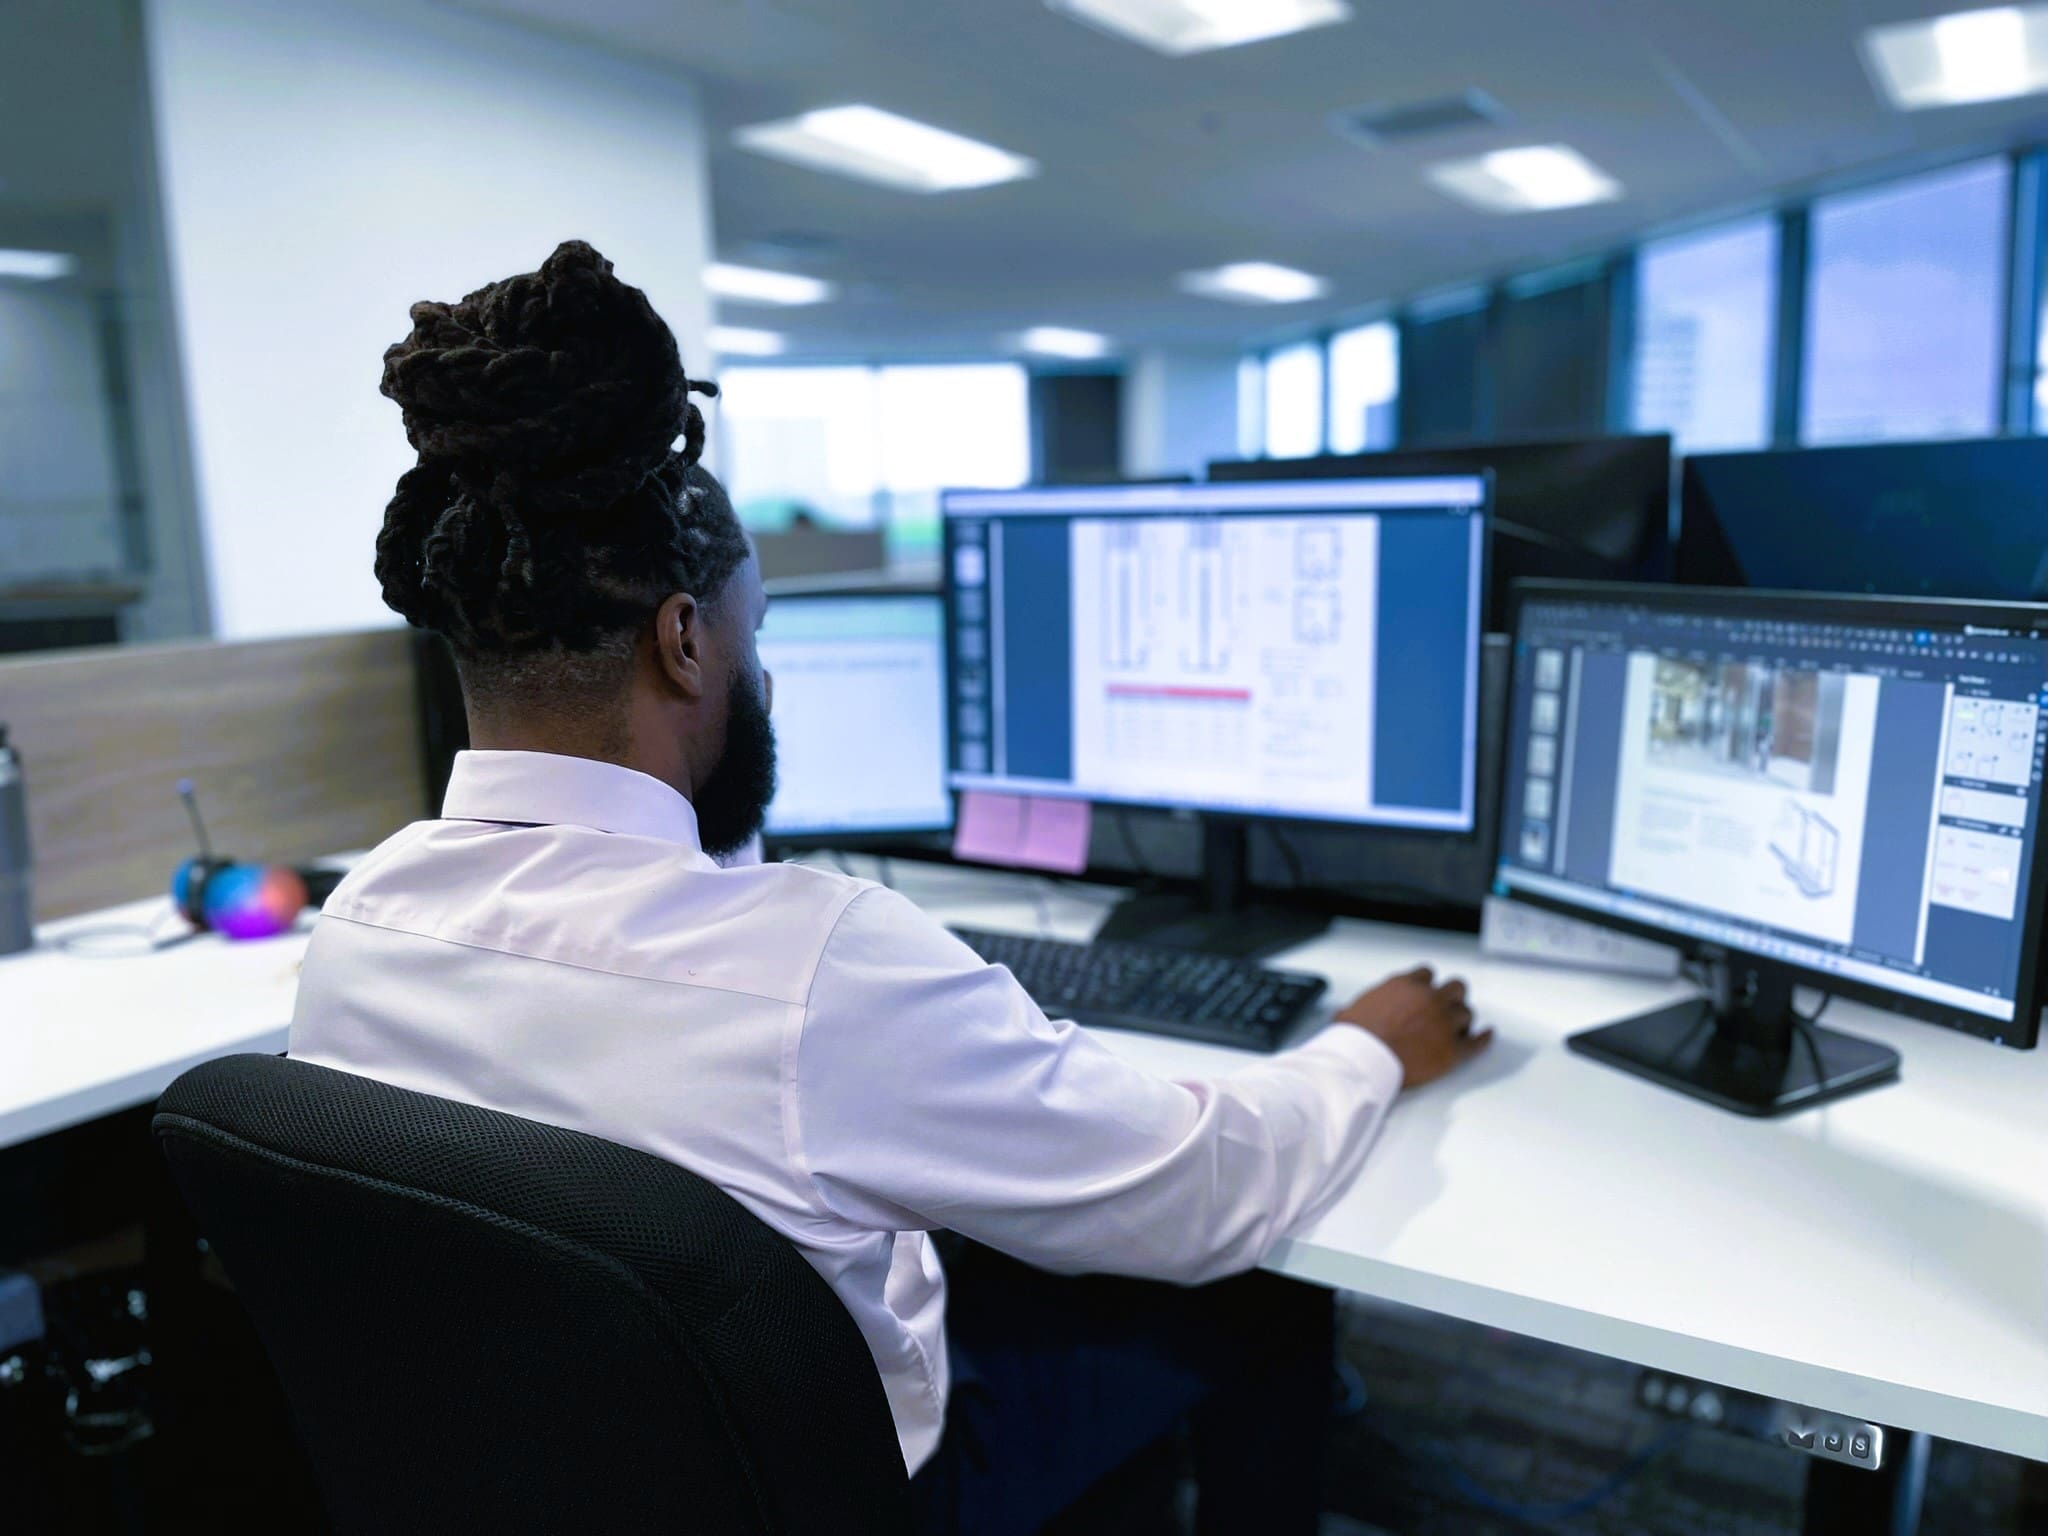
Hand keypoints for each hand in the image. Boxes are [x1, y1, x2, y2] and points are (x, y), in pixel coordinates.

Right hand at [1334, 967, 1490, 1088]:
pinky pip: (1476, 1042)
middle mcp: (1429, 999)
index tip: (1427, 991)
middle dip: (1452, 996)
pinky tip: (1486, 1036)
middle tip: (1449, 1005)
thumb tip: (1349, 1014)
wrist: (1365, 1061)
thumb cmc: (1355, 1039)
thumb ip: (1363, 1008)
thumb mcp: (1351, 1011)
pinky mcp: (1452, 1050)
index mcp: (1404, 985)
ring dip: (1462, 1019)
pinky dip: (1483, 1039)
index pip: (1427, 974)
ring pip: (1466, 1013)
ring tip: (1458, 1027)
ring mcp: (1443, 1023)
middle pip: (1455, 988)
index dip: (1428, 984)